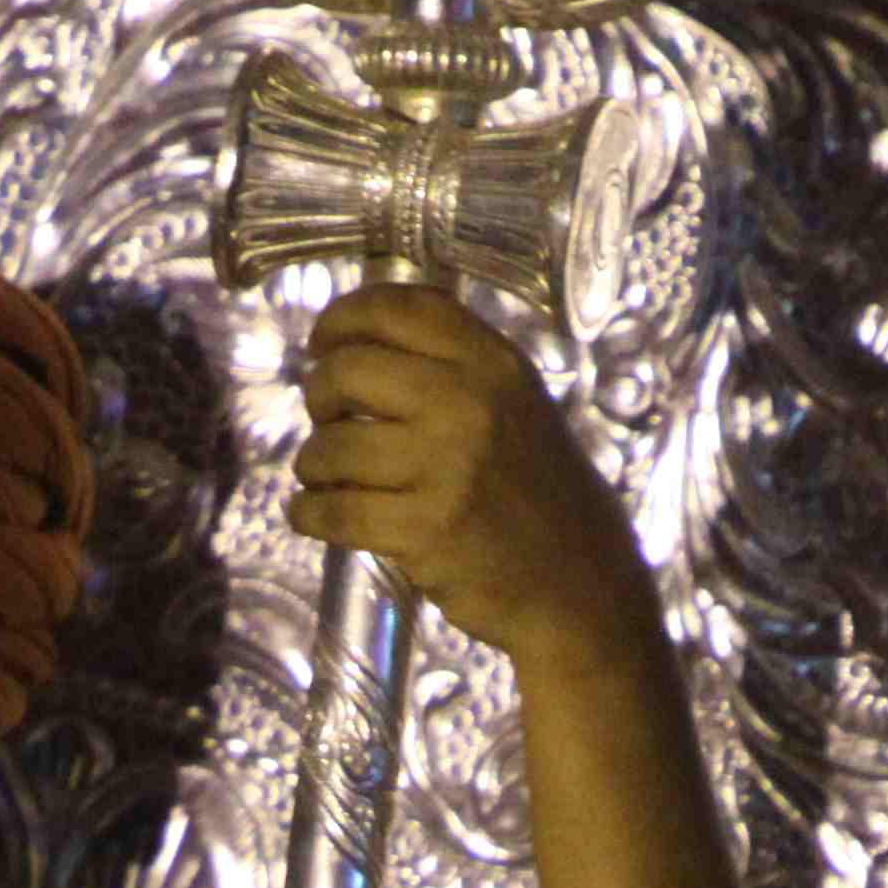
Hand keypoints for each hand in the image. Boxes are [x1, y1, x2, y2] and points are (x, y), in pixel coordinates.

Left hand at [281, 286, 665, 671]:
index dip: (342, 317)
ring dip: (313, 464)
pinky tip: (314, 514)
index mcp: (493, 363)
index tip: (322, 342)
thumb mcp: (513, 404)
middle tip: (327, 419)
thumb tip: (350, 343)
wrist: (578, 579)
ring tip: (328, 477)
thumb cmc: (535, 490)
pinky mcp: (425, 530)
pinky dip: (308, 513)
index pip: (398, 308)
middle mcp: (470, 404)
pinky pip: (332, 510)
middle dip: (319, 395)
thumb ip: (449, 365)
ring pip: (330, 446)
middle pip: (347, 370)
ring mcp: (447, 468)